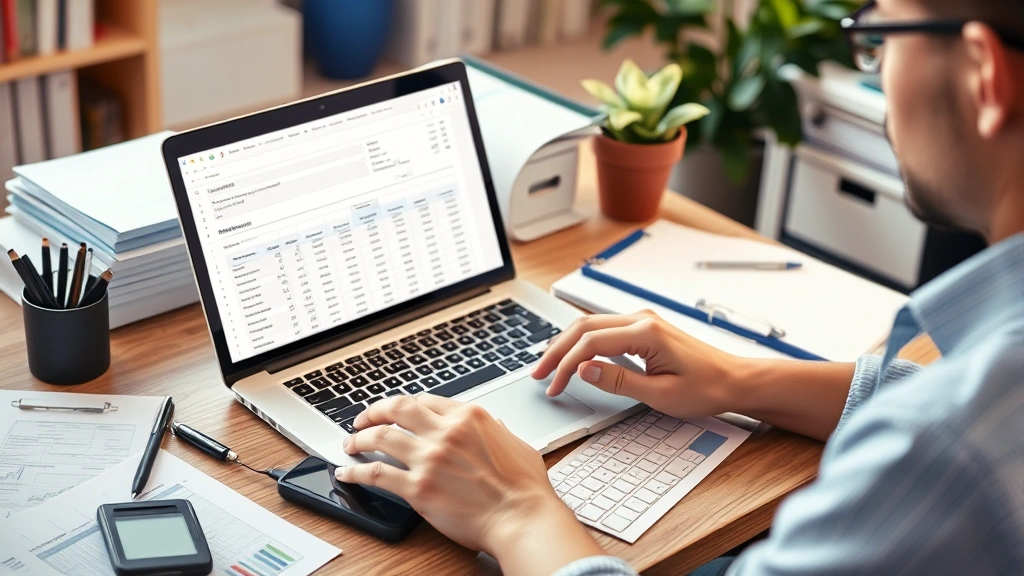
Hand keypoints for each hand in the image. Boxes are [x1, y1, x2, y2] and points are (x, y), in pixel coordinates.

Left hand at [335, 395, 603, 574]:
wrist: (521, 518)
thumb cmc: (524, 488)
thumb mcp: (517, 444)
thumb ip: (499, 431)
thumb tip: (495, 425)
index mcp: (469, 417)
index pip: (425, 401)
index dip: (405, 405)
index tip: (396, 412)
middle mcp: (446, 432)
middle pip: (396, 409)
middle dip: (373, 412)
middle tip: (362, 420)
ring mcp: (429, 458)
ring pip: (380, 437)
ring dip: (359, 439)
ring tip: (350, 444)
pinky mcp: (418, 488)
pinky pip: (376, 473)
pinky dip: (356, 471)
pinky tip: (347, 472)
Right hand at [532, 310, 743, 419]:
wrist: (734, 380)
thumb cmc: (706, 388)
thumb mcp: (660, 394)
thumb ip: (618, 380)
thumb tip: (584, 369)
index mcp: (645, 333)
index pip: (590, 344)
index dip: (566, 365)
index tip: (554, 386)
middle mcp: (641, 319)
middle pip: (583, 327)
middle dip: (557, 350)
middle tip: (538, 374)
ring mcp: (642, 321)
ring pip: (590, 325)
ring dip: (566, 345)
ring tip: (548, 366)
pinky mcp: (643, 328)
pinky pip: (603, 330)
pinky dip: (582, 342)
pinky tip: (572, 356)